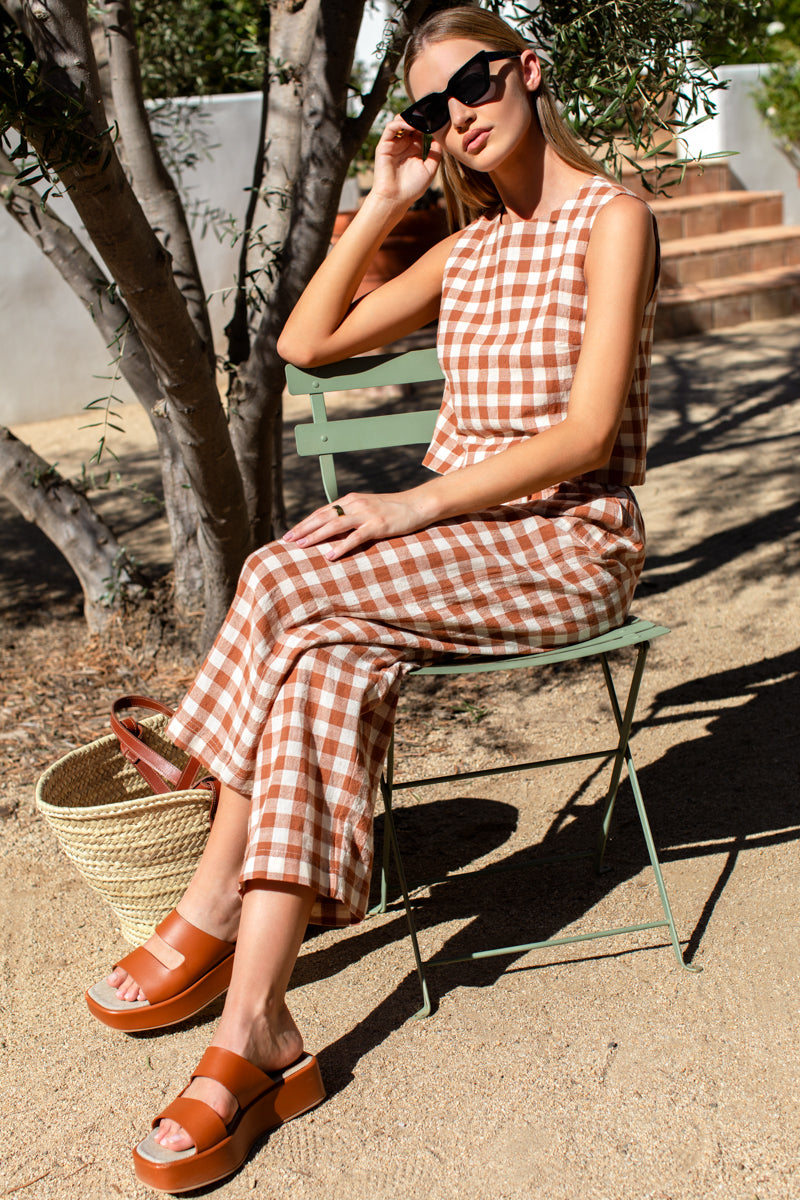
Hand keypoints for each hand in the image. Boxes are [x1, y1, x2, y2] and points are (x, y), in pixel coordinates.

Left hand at [283, 490, 429, 559]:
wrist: (417, 504)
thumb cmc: (393, 509)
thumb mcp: (367, 509)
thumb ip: (351, 516)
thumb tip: (333, 529)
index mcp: (350, 500)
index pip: (321, 511)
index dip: (305, 522)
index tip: (290, 533)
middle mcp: (354, 504)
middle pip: (323, 516)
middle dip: (303, 528)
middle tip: (287, 540)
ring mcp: (366, 514)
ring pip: (334, 524)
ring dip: (316, 536)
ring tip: (301, 545)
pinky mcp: (378, 525)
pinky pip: (356, 537)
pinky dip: (341, 546)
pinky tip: (330, 555)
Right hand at [371, 116, 442, 209]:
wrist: (396, 199)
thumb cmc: (412, 188)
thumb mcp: (430, 169)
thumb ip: (435, 153)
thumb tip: (440, 139)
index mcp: (414, 149)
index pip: (420, 129)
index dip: (427, 123)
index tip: (437, 118)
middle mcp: (403, 145)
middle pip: (410, 123)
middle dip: (419, 117)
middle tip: (429, 114)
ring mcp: (394, 144)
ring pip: (399, 122)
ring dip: (409, 118)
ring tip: (420, 119)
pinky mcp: (384, 145)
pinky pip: (390, 128)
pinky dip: (400, 123)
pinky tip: (411, 126)